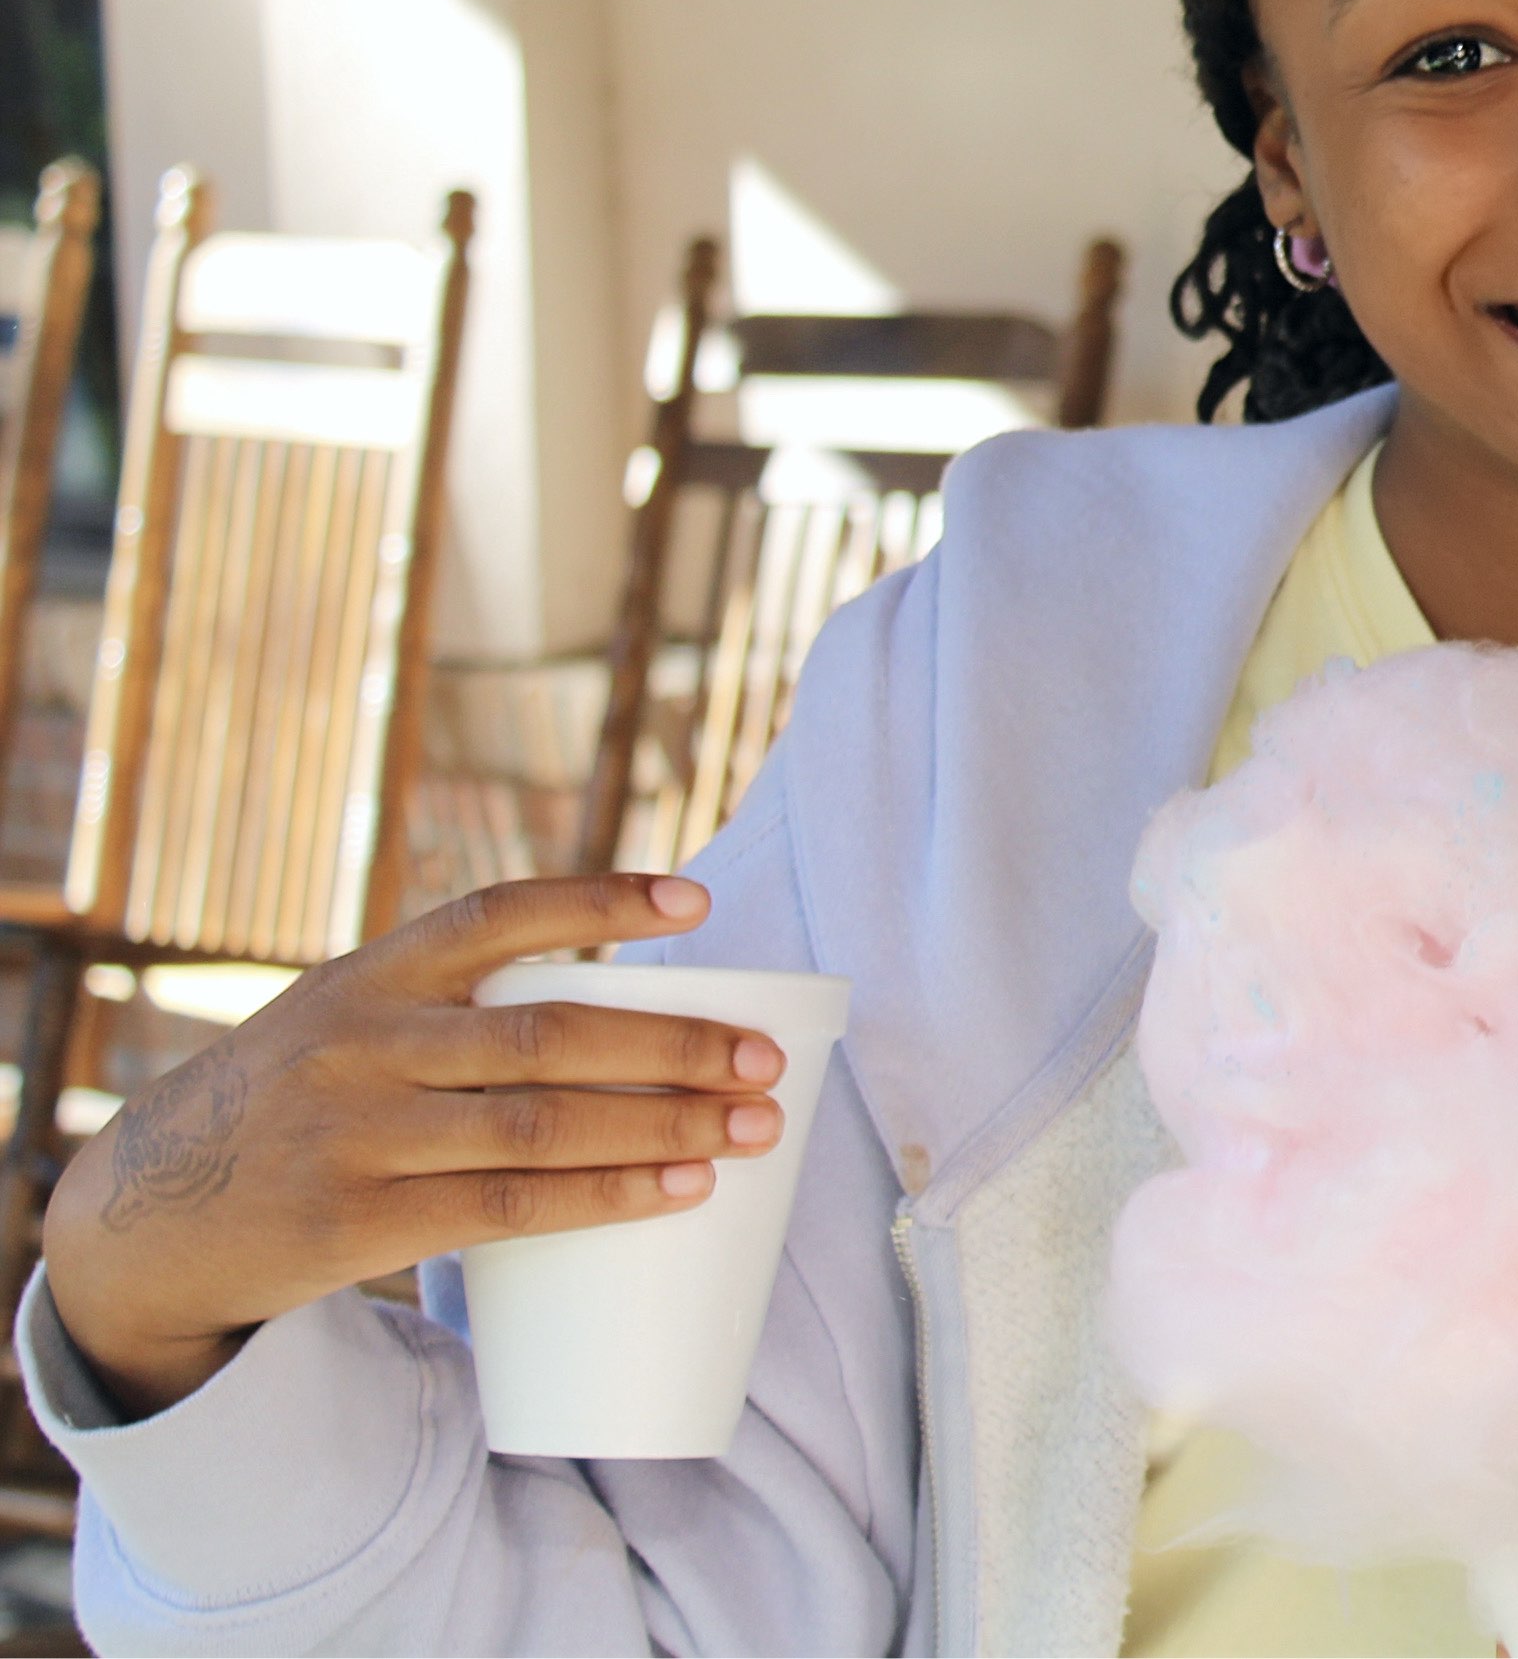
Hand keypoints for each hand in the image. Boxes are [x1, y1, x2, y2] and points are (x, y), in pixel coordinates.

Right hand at [39, 875, 787, 1419]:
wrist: (141, 1220)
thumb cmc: (288, 1104)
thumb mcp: (340, 1020)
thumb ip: (451, 1006)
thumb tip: (627, 1007)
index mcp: (369, 976)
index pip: (496, 915)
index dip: (599, 901)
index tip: (698, 905)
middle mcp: (362, 1044)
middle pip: (549, 1034)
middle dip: (674, 1046)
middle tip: (766, 1060)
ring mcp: (354, 1137)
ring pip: (541, 1127)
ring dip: (662, 1128)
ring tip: (750, 1130)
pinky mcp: (352, 1226)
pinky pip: (505, 1211)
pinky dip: (603, 1199)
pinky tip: (675, 1193)